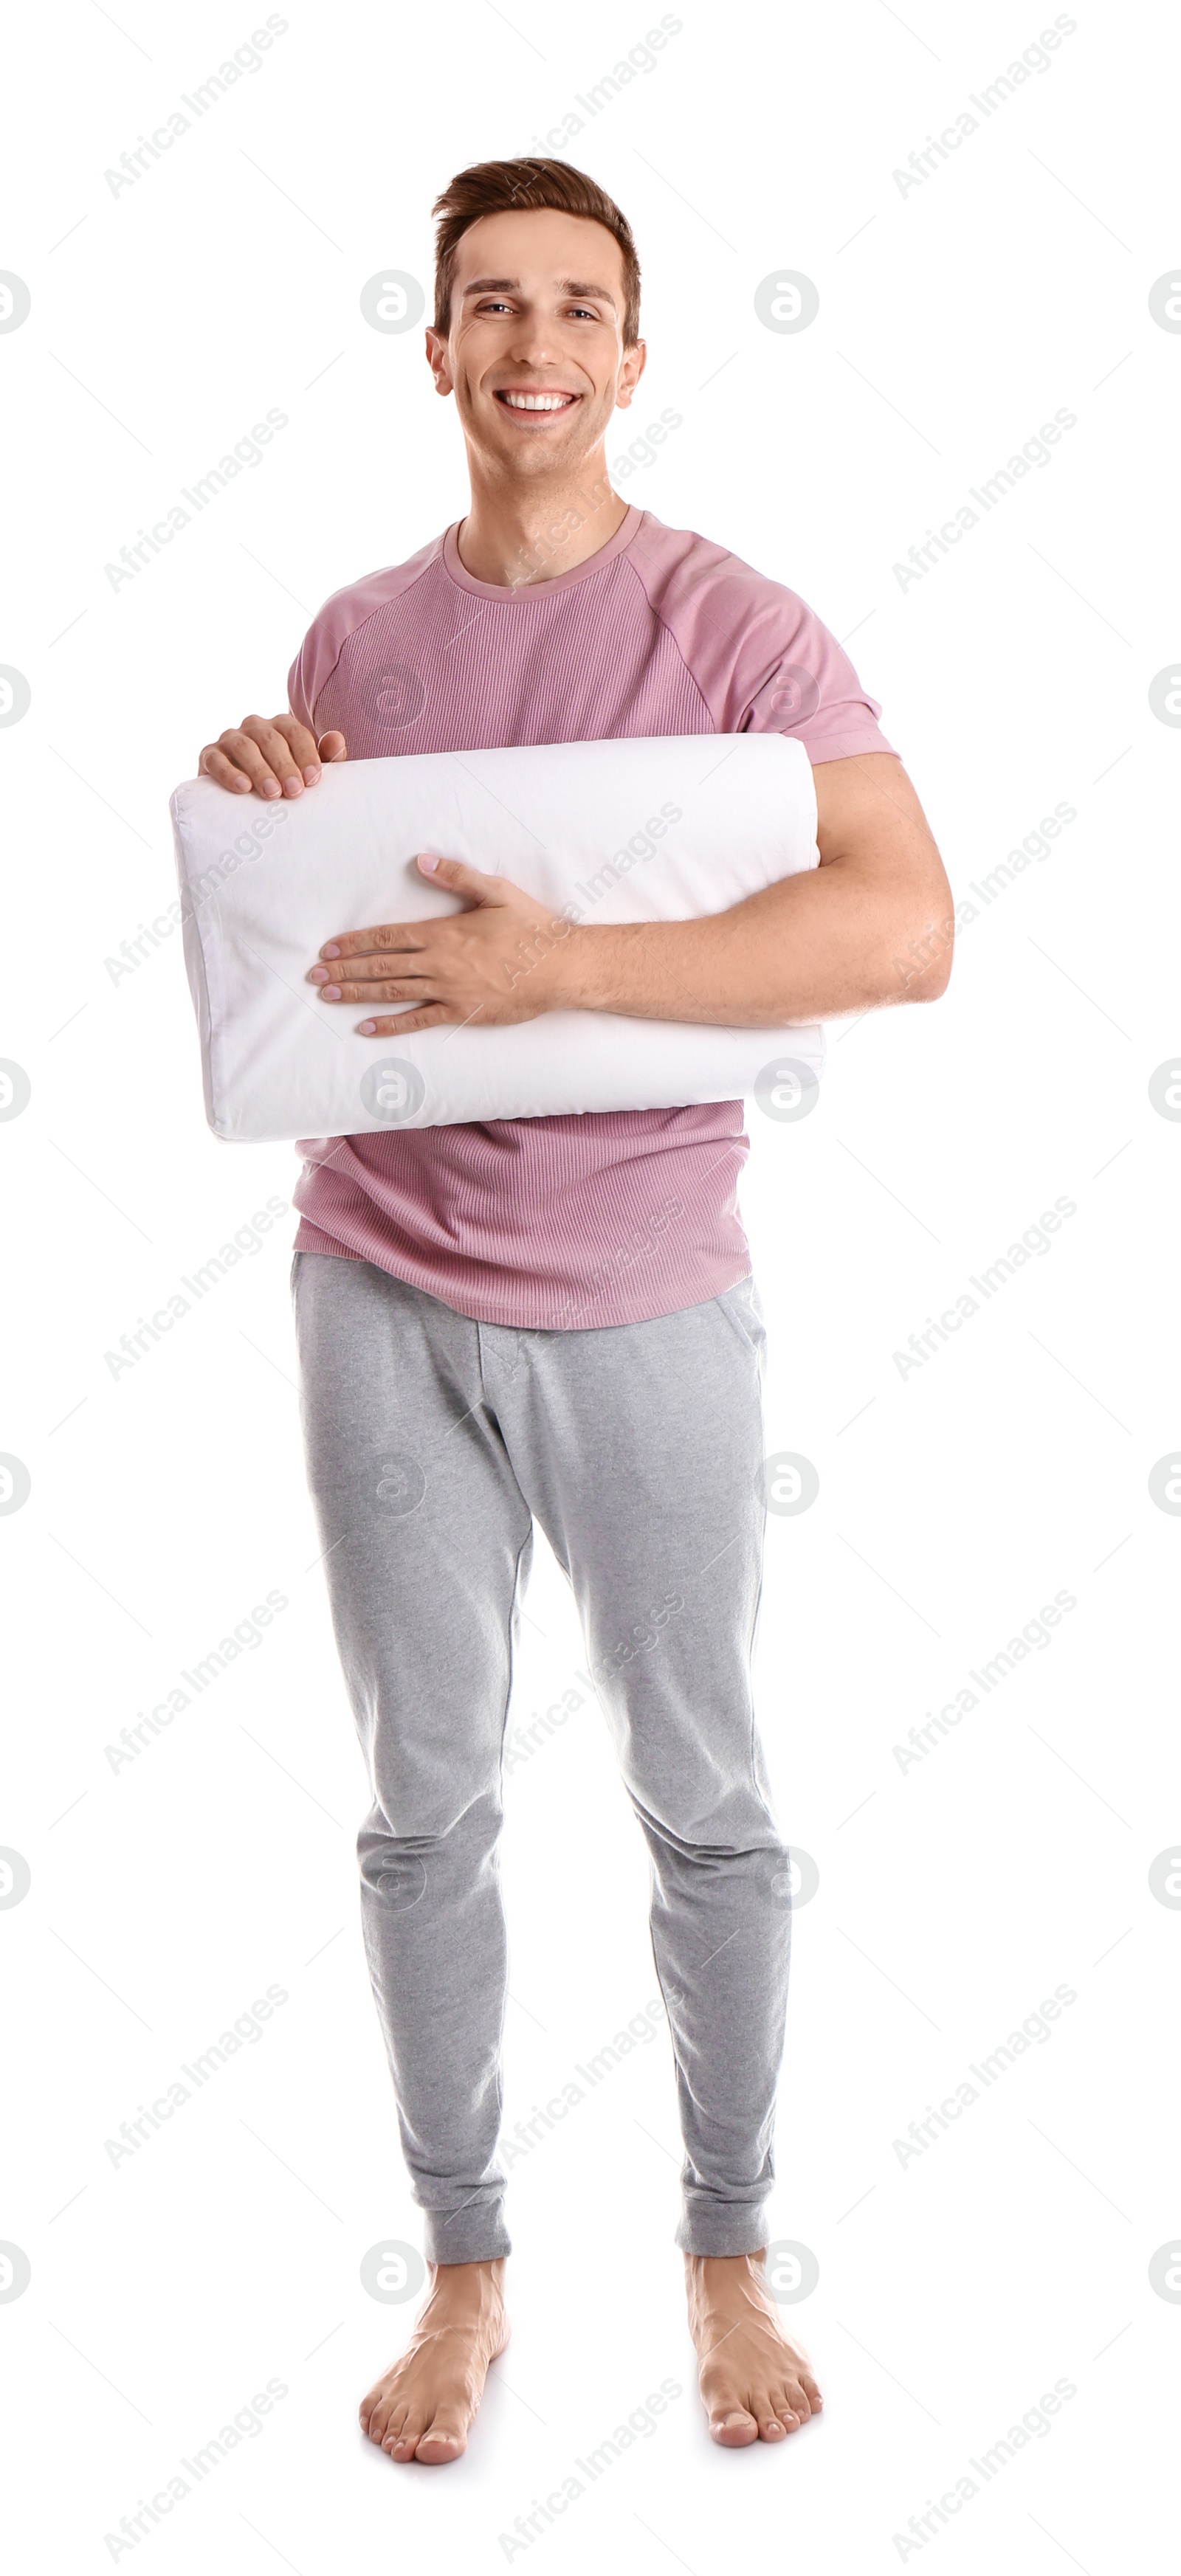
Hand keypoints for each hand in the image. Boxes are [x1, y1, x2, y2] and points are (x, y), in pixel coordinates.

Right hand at [198, 713, 346, 798]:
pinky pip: (216, 759)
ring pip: (245, 746)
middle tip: (294, 792)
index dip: (306, 754)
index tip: (313, 779)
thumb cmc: (281, 782)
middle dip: (285, 766)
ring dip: (260, 770)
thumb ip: (324, 756)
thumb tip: (338, 739)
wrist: (241, 800)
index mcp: (280, 726)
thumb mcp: (304, 771)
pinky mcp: (209, 755)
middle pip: (271, 740)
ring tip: (272, 793)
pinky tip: (242, 788)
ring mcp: (230, 738)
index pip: (295, 732)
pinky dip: (229, 773)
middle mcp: (255, 726)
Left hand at [307, 852, 576, 1034]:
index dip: (353, 943)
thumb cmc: (530, 927)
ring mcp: (447, 990)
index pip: (387, 937)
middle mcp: (438, 963)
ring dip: (356, 994)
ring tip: (329, 996)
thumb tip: (421, 860)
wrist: (558, 968)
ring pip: (391, 992)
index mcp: (442, 932)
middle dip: (344, 971)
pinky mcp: (460, 1012)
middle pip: (380, 966)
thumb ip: (456, 876)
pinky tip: (366, 1028)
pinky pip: (418, 1020)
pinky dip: (389, 1025)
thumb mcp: (496, 892)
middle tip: (315, 976)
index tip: (328, 949)